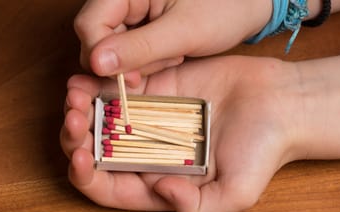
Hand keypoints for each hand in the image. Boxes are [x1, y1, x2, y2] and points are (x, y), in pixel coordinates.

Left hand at [61, 55, 300, 211]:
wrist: (281, 104)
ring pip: (99, 119)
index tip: (83, 157)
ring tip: (76, 92)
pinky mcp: (154, 90)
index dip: (86, 178)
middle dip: (75, 139)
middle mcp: (146, 154)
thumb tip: (158, 189)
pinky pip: (117, 88)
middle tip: (74, 117)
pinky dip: (99, 83)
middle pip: (94, 153)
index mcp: (156, 183)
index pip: (108, 189)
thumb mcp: (236, 195)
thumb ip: (198, 209)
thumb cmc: (262, 152)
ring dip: (79, 108)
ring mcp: (147, 121)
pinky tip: (89, 75)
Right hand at [74, 0, 271, 83]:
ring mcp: (131, 9)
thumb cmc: (225, 7)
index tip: (130, 77)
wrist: (249, 4)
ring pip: (111, 47)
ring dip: (139, 61)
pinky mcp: (140, 24)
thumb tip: (96, 64)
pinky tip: (171, 54)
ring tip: (173, 53)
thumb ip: (139, 48)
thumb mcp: (183, 31)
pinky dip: (146, 60)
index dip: (102, 55)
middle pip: (97, 36)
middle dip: (125, 60)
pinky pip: (128, 50)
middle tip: (162, 62)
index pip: (89, 24)